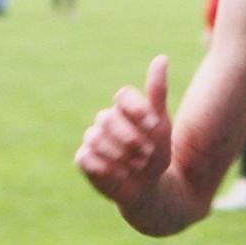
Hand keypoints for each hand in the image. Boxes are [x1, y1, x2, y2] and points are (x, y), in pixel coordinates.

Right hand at [75, 55, 171, 206]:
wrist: (149, 187)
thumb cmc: (157, 154)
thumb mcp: (161, 125)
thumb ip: (158, 93)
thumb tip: (161, 58)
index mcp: (126, 109)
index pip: (124, 96)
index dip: (138, 110)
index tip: (154, 124)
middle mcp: (106, 120)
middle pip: (109, 118)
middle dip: (132, 139)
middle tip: (147, 154)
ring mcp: (93, 138)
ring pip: (96, 138)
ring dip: (121, 155)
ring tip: (136, 166)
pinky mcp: (84, 159)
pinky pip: (88, 158)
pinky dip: (107, 168)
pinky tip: (120, 174)